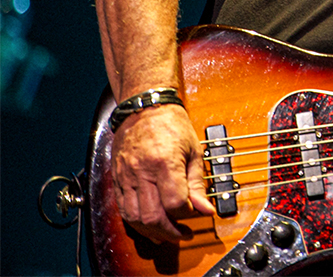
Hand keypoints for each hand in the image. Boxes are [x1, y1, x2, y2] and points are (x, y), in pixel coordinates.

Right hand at [110, 103, 214, 241]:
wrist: (145, 108)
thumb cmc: (172, 125)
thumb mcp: (194, 150)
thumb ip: (198, 183)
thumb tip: (206, 209)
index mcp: (164, 162)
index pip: (174, 203)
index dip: (186, 214)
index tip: (195, 213)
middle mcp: (141, 171)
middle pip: (152, 215)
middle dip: (169, 231)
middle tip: (182, 234)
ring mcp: (126, 175)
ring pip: (134, 217)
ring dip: (151, 231)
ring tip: (166, 234)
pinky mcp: (117, 178)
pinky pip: (123, 208)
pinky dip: (136, 221)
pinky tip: (149, 224)